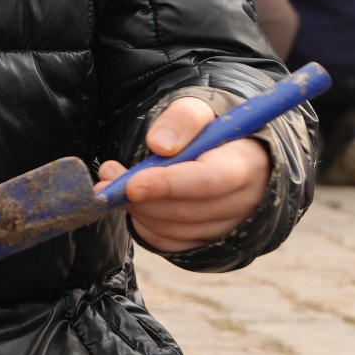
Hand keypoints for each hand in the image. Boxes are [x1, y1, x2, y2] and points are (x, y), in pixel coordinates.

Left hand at [109, 95, 269, 252]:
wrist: (221, 152)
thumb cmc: (207, 129)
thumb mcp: (197, 111)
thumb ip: (181, 120)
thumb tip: (160, 145)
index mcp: (247, 162)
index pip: (210, 181)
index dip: (169, 185)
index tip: (132, 184)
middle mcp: (244, 201)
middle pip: (187, 210)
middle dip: (142, 198)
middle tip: (108, 179)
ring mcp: (228, 226)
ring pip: (174, 230)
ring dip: (138, 210)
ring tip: (116, 183)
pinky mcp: (208, 241)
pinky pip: (168, 242)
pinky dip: (144, 224)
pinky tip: (137, 201)